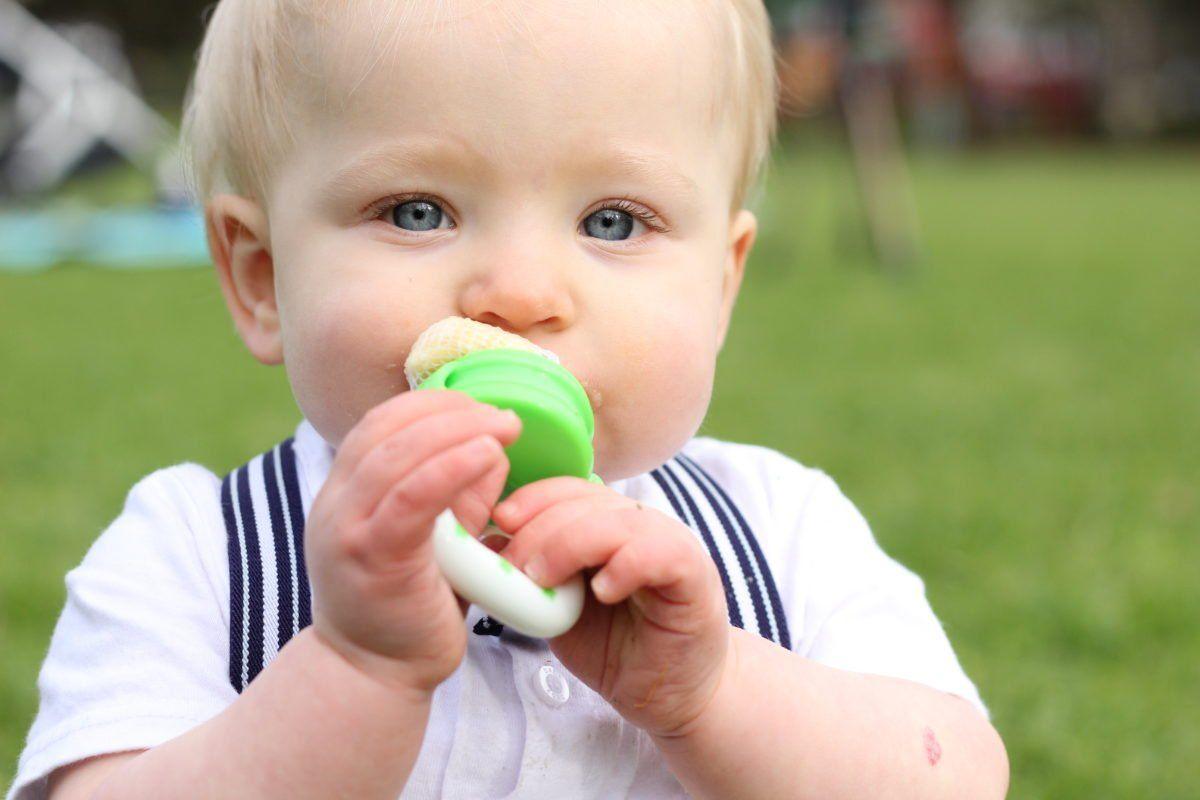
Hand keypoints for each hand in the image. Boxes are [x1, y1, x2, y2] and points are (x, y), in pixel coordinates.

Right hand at [305, 389, 521, 694]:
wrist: (374, 678)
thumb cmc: (412, 608)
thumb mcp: (437, 537)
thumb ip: (458, 493)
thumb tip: (492, 447)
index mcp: (346, 492)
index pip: (381, 423)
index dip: (432, 403)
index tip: (480, 405)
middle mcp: (336, 503)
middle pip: (387, 428)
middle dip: (450, 410)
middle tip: (501, 416)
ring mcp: (347, 529)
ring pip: (396, 455)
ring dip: (456, 430)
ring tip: (502, 428)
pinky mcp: (371, 557)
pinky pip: (410, 498)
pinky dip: (449, 468)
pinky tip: (485, 454)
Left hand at [492, 477, 732, 737]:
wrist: (669, 695)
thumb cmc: (615, 648)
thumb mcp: (558, 609)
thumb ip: (531, 576)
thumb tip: (486, 545)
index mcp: (607, 523)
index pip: (569, 489)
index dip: (533, 498)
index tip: (499, 520)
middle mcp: (639, 524)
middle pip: (588, 500)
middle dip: (540, 528)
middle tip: (515, 567)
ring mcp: (671, 544)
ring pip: (619, 521)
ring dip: (572, 544)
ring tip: (545, 579)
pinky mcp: (695, 575)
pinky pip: (661, 553)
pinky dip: (625, 565)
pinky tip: (602, 591)